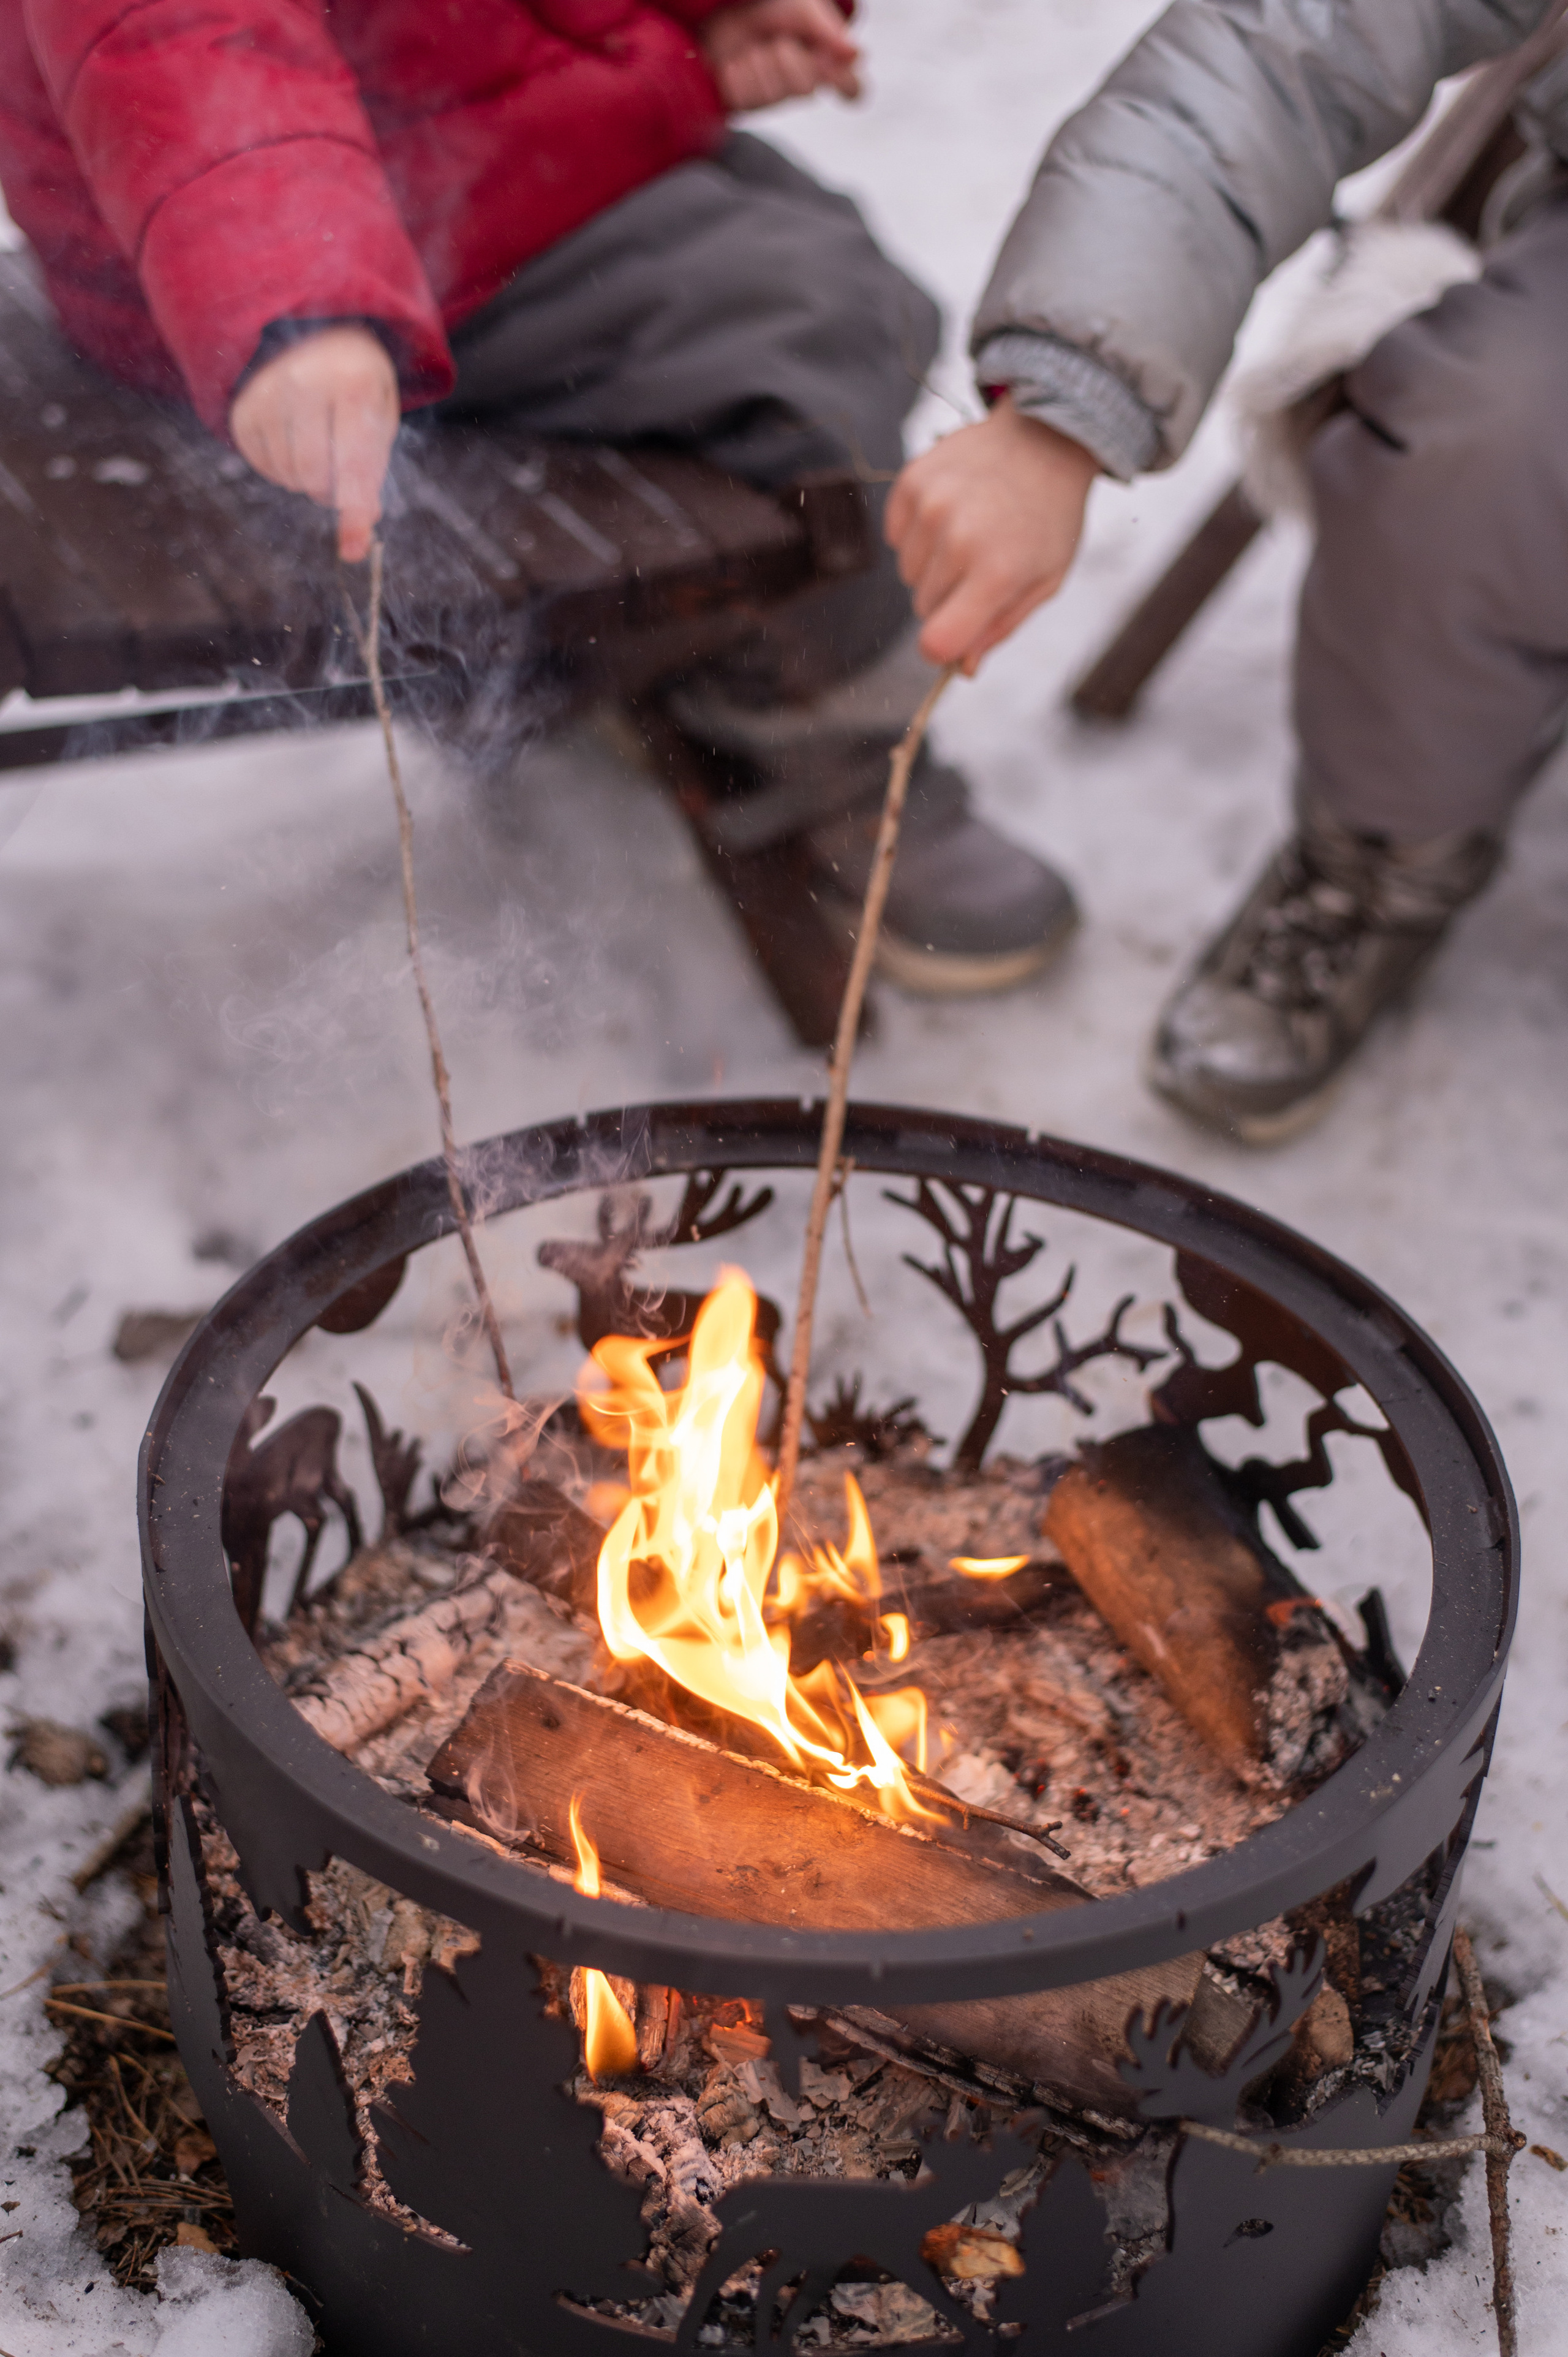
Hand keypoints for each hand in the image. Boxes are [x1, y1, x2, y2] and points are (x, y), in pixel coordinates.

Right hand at [229, 324, 399, 563]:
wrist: (307, 331)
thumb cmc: (355, 382)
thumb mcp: (378, 416)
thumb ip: (374, 471)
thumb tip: (361, 531)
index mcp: (352, 381)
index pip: (353, 460)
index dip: (355, 509)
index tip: (354, 550)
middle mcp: (304, 383)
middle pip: (316, 476)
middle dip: (333, 490)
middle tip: (341, 472)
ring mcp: (267, 394)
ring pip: (289, 476)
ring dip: (308, 479)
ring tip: (318, 443)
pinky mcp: (242, 409)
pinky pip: (265, 468)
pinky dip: (284, 469)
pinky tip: (293, 438)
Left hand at [700, 0, 860, 108]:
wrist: (723, 7)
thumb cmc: (767, 4)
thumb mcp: (801, 7)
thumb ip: (828, 31)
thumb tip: (855, 54)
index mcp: (826, 59)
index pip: (852, 89)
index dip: (845, 85)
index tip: (834, 71)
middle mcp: (803, 83)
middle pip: (806, 89)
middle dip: (788, 58)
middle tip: (778, 39)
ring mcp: (775, 97)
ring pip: (774, 93)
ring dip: (760, 61)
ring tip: (755, 47)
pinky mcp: (746, 104)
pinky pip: (747, 98)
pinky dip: (738, 71)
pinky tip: (735, 61)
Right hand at [885, 396, 1098, 672]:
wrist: (1046, 436)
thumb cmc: (1050, 516)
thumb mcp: (1045, 580)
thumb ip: (1001, 627)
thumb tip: (962, 667)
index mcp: (997, 573)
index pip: (937, 641)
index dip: (942, 648)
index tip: (955, 636)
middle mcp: (958, 539)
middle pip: (923, 608)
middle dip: (949, 598)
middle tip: (983, 563)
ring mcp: (931, 506)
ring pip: (908, 574)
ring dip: (933, 565)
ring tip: (971, 532)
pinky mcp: (911, 481)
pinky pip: (896, 537)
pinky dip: (917, 533)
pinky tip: (952, 511)